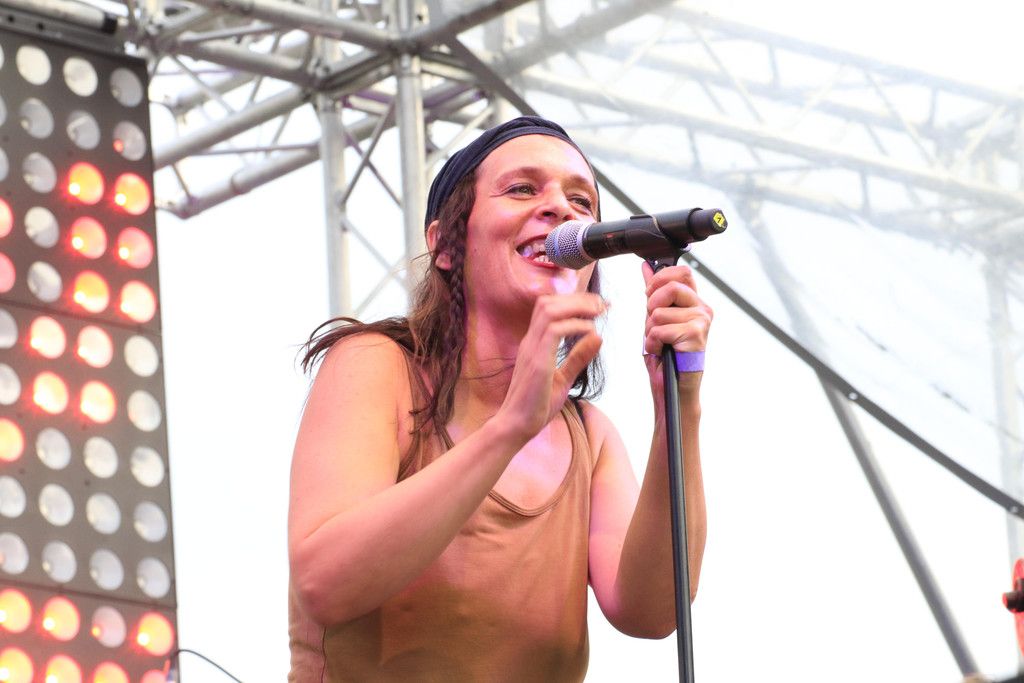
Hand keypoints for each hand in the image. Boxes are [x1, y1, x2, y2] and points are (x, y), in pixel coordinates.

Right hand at [497, 293, 603, 440]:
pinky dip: (575, 326)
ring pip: (550, 310)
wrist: (517, 426)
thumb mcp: (564, 378)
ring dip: (576, 306)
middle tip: (601, 303)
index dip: (573, 301)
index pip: (548, 308)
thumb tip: (598, 337)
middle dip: (577, 298)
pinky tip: (590, 331)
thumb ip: (578, 357)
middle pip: (548, 302)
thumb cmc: (536, 406)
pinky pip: (554, 330)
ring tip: (597, 311)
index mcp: (534, 343)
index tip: (597, 306)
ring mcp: (531, 349)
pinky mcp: (537, 361)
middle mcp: (530, 341)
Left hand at [641, 262, 712, 398]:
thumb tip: (646, 267)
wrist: (672, 388)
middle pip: (671, 288)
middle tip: (654, 326)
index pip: (682, 273)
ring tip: (660, 344)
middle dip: (652, 307)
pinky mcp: (696, 336)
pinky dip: (653, 344)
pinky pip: (660, 330)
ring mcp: (702, 322)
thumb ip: (653, 293)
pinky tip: (663, 352)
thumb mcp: (654, 319)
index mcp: (693, 303)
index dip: (660, 279)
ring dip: (650, 332)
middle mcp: (702, 309)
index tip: (649, 295)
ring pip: (659, 313)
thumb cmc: (666, 356)